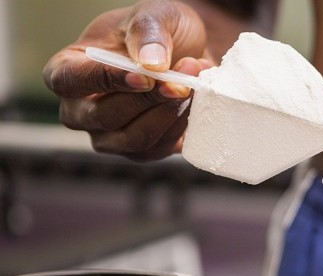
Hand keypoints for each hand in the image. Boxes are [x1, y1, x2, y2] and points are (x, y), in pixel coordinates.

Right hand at [43, 0, 211, 160]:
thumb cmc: (157, 34)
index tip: (144, 76)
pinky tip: (192, 102)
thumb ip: (148, 33)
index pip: (68, 81)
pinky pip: (159, 148)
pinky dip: (180, 124)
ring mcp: (110, 136)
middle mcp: (81, 111)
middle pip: (105, 117)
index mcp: (68, 70)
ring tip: (191, 85)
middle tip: (181, 82)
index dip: (105, 80)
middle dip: (148, 100)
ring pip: (135, 139)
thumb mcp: (153, 15)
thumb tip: (152, 63)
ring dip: (169, 113)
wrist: (188, 53)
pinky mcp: (142, 151)